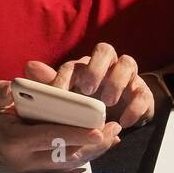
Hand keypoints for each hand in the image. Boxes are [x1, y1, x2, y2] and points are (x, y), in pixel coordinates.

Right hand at [0, 80, 121, 172]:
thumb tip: (10, 87)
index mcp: (14, 141)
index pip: (49, 138)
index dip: (75, 134)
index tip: (97, 130)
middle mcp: (25, 160)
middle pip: (65, 156)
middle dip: (92, 144)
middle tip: (114, 129)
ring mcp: (33, 169)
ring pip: (70, 163)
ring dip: (94, 151)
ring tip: (114, 134)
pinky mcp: (40, 170)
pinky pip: (68, 165)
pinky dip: (87, 154)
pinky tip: (104, 143)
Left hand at [26, 41, 155, 127]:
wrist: (120, 119)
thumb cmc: (88, 108)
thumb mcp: (67, 100)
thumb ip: (50, 84)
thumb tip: (29, 66)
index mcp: (88, 67)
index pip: (78, 62)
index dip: (67, 76)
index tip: (58, 93)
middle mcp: (109, 66)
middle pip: (105, 50)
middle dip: (96, 68)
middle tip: (87, 89)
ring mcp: (129, 78)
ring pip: (128, 63)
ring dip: (116, 82)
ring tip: (108, 103)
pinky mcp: (143, 93)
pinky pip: (143, 93)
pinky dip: (135, 107)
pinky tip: (124, 122)